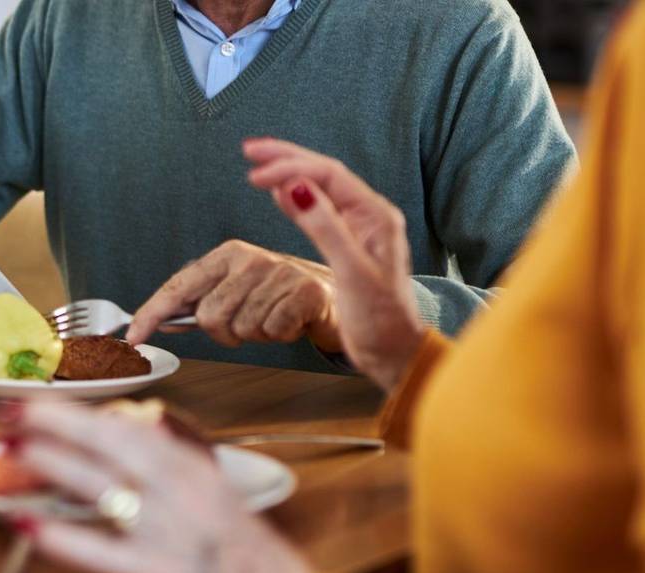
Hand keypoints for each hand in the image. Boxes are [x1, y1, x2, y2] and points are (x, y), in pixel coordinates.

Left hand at [5, 401, 310, 572]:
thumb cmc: (248, 559)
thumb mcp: (216, 496)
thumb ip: (177, 464)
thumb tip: (142, 431)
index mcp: (195, 471)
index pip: (131, 427)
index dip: (83, 412)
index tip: (45, 402)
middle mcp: (182, 492)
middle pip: (113, 442)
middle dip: (58, 422)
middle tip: (14, 412)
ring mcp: (169, 532)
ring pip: (102, 486)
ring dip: (53, 463)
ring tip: (14, 450)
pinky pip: (100, 551)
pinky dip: (60, 537)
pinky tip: (27, 524)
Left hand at [127, 240, 341, 350]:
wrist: (332, 293)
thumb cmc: (276, 295)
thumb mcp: (235, 291)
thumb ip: (199, 303)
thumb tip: (161, 320)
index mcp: (225, 255)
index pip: (178, 287)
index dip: (151, 313)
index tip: (133, 337)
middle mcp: (248, 258)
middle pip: (209, 317)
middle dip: (224, 333)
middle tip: (247, 324)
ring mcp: (278, 272)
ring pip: (241, 329)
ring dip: (255, 335)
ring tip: (272, 318)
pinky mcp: (305, 291)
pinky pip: (272, 331)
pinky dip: (280, 335)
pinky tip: (290, 321)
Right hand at [244, 138, 423, 389]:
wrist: (394, 351)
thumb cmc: (381, 319)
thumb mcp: (352, 272)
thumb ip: (325, 228)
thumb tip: (296, 188)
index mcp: (376, 216)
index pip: (328, 176)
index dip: (290, 167)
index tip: (255, 172)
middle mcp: (369, 216)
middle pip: (323, 174)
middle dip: (286, 158)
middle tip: (250, 149)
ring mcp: (358, 229)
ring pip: (319, 188)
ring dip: (289, 173)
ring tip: (258, 163)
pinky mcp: (347, 244)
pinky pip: (318, 210)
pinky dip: (294, 198)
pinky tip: (277, 193)